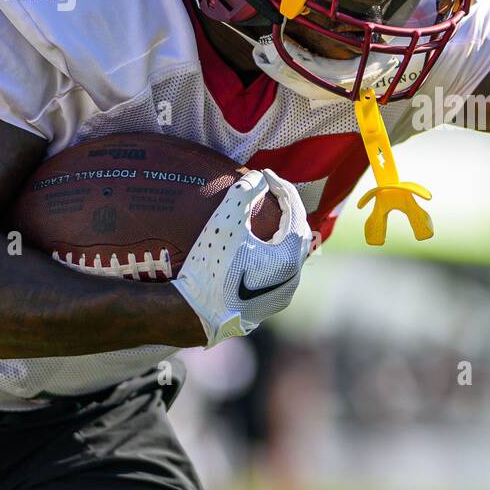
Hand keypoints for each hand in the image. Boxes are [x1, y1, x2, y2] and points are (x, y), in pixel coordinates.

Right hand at [172, 169, 311, 346]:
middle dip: (288, 210)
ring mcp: (280, 296)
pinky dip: (271, 252)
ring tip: (267, 215)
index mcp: (288, 260)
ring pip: (290, 256)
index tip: (266, 174)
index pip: (295, 214)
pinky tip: (253, 244)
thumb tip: (258, 178)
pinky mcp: (266, 306)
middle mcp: (291, 280)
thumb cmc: (209, 268)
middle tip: (272, 192)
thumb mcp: (224, 224)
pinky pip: (276, 272)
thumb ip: (244, 194)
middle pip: (298, 235)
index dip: (283, 189)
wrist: (191, 315)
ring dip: (282, 233)